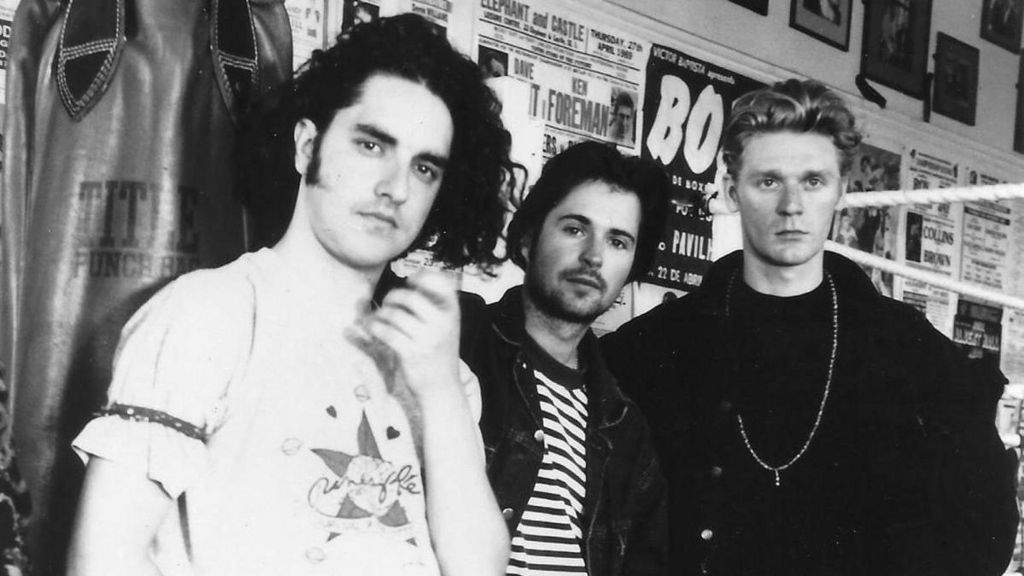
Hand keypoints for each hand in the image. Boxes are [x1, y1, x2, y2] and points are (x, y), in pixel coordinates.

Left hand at [360, 270, 461, 402]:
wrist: (441, 387)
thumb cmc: (439, 352)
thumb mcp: (446, 325)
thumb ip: (434, 304)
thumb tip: (411, 280)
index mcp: (452, 312)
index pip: (438, 281)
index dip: (421, 277)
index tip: (410, 283)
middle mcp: (442, 322)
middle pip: (410, 296)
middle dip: (393, 297)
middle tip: (388, 303)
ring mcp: (427, 338)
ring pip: (394, 314)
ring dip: (381, 313)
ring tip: (378, 318)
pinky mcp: (410, 353)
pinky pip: (386, 331)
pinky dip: (375, 327)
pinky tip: (373, 328)